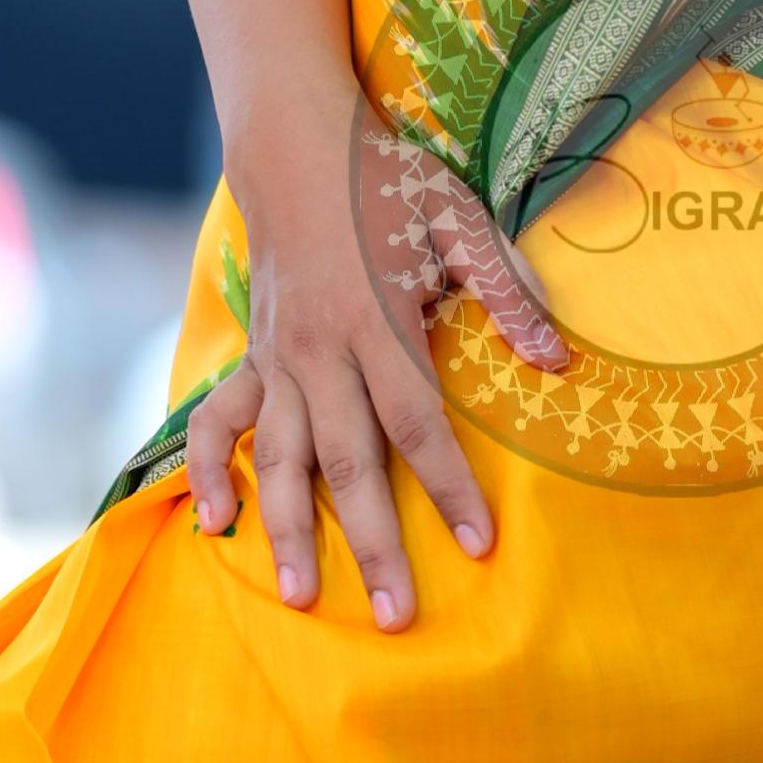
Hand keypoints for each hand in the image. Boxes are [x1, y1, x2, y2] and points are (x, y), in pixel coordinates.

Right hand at [183, 103, 568, 628]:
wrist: (294, 146)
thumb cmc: (387, 182)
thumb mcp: (459, 218)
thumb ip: (505, 290)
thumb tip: (557, 358)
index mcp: (376, 320)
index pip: (417, 423)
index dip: (448, 487)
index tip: (477, 545)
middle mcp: (318, 351)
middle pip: (349, 462)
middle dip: (372, 542)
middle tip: (396, 616)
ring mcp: (276, 360)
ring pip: (277, 459)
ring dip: (287, 532)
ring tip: (302, 598)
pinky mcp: (250, 360)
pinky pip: (215, 425)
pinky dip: (206, 474)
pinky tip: (214, 526)